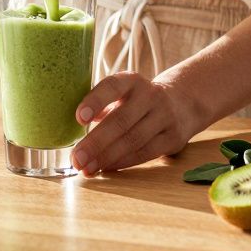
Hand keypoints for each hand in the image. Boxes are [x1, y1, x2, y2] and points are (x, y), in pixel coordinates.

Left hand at [70, 72, 199, 176]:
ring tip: (86, 168)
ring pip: (133, 140)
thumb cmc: (138, 100)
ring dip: (107, 157)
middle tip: (76, 158)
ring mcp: (164, 117)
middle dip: (96, 142)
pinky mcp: (173, 138)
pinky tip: (105, 168)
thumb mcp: (123, 93)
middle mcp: (150, 96)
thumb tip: (67, 127)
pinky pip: (144, 153)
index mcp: (132, 81)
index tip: (78, 118)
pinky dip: (122, 163)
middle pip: (121, 120)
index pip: (112, 86)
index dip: (95, 101)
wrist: (183, 103)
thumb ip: (100, 106)